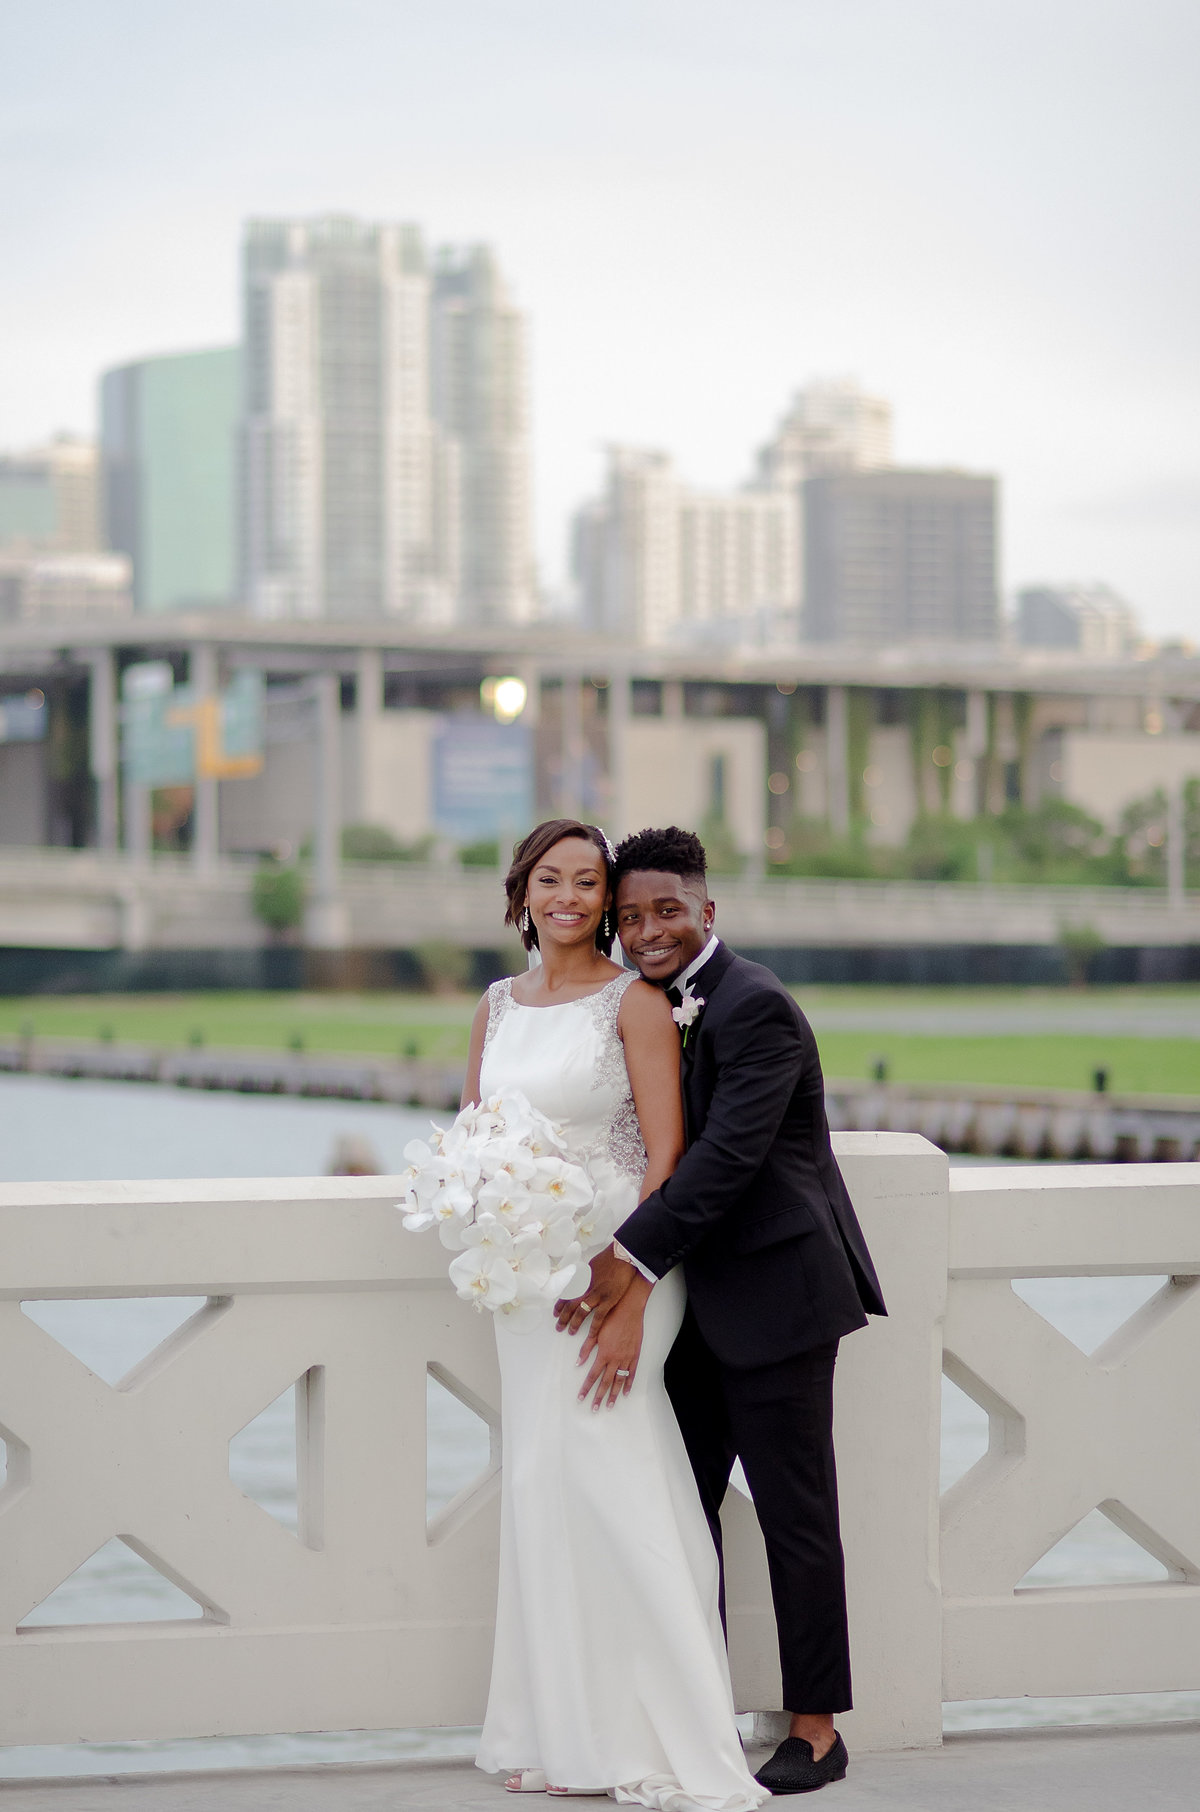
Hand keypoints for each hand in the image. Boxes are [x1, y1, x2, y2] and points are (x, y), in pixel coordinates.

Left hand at [555, 1243, 634, 1336]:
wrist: (622, 1256)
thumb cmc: (609, 1258)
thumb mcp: (591, 1266)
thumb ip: (585, 1277)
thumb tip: (581, 1282)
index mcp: (581, 1280)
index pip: (566, 1295)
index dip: (560, 1305)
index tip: (555, 1313)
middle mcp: (586, 1288)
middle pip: (570, 1305)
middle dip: (563, 1317)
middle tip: (558, 1327)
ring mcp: (597, 1295)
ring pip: (581, 1312)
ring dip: (574, 1323)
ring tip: (570, 1332)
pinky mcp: (609, 1300)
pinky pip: (599, 1317)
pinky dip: (594, 1327)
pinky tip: (591, 1335)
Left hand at [576, 1275, 650, 1409]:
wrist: (629, 1309)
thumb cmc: (612, 1318)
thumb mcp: (596, 1332)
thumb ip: (587, 1348)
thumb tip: (578, 1362)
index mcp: (604, 1353)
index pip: (592, 1376)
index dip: (586, 1388)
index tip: (581, 1398)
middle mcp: (615, 1359)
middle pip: (605, 1383)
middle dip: (598, 1397)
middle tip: (594, 1409)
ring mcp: (627, 1358)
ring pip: (619, 1381)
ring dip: (613, 1395)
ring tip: (609, 1406)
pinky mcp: (635, 1355)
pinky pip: (632, 1373)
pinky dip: (629, 1384)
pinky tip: (625, 1393)